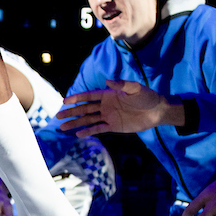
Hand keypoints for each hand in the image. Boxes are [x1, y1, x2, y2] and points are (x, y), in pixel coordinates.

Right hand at [57, 79, 181, 136]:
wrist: (157, 111)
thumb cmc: (147, 97)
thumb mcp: (136, 88)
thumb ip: (122, 84)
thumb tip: (107, 81)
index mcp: (108, 94)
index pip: (88, 96)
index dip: (76, 99)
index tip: (64, 101)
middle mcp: (105, 105)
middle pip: (85, 109)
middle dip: (71, 112)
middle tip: (58, 116)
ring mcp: (109, 116)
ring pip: (88, 120)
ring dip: (76, 123)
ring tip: (63, 127)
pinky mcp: (114, 126)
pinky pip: (99, 129)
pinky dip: (89, 132)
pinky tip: (78, 134)